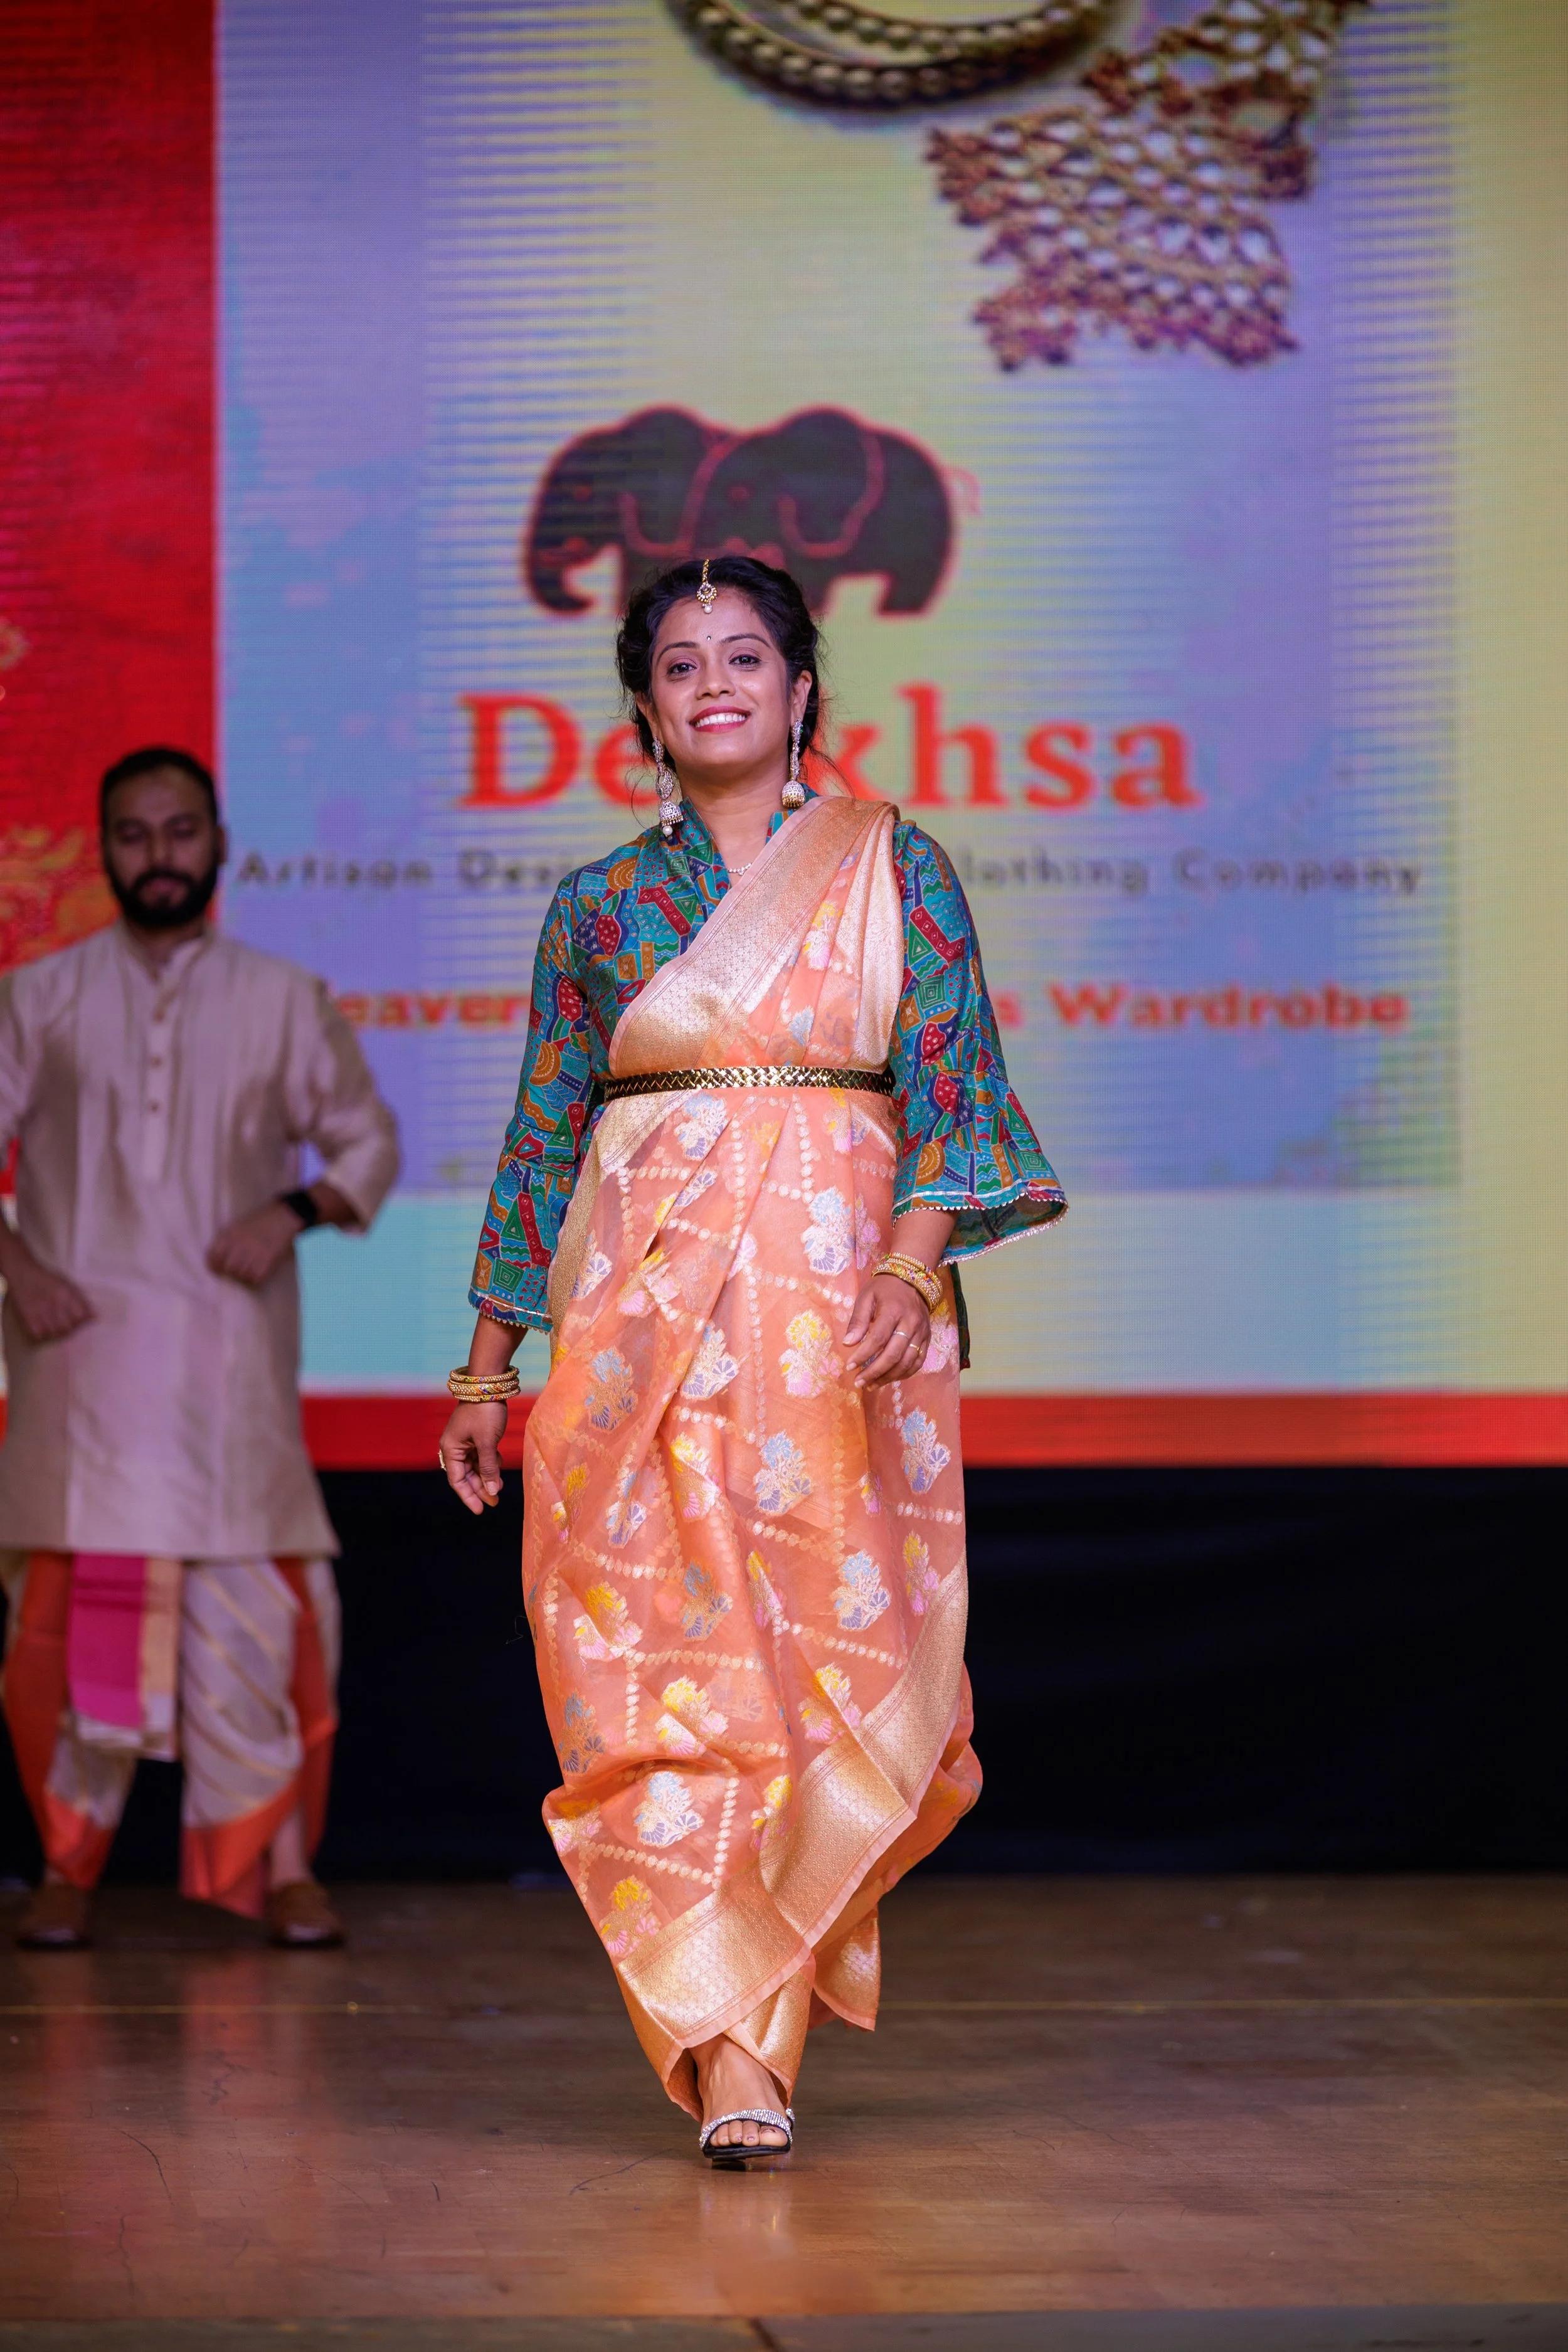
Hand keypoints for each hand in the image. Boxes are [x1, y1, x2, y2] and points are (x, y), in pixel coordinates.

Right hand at [1, 1244, 94, 1343]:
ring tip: (51, 1322)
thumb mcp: (68, 1284)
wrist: (22, 1273)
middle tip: (63, 1321)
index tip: (77, 1319)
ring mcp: (40, 1312)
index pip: (81, 1317)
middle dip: (69, 1327)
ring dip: (56, 1331)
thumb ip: (82, 1300)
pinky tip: (41, 1325)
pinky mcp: (28, 1319)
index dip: (81, 1320)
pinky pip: (39, 1335)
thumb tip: (95, 1317)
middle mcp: (55, 1304)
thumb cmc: (48, 1279)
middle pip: (69, 1327)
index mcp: (66, 1294)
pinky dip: (41, 1334)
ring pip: (55, 1333)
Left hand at [207, 1201, 302, 1287]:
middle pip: (227, 1267)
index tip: (216, 1268)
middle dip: (229, 1271)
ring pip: (241, 1274)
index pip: (213, 1255)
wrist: (285, 1217)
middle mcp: (241, 1243)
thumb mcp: (239, 1224)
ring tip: (248, 1269)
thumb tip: (215, 1258)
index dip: (213, 1265)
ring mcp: (255, 1252)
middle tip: (234, 1270)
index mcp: (231, 1233)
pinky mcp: (268, 1260)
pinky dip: (255, 1278)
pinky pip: (256, 1278)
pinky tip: (257, 1272)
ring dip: (243, 1275)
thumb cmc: (261, 1221)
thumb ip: (226, 1239)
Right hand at [440, 1401, 508, 1513]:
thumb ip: (489, 1468)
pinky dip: (490, 1463)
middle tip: (495, 1503)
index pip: (458, 1480)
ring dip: (487, 1477)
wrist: (489, 1385)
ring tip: (501, 1488)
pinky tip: (499, 1467)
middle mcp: (454, 1446)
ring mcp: (465, 1441)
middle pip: (466, 1475)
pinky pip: (481, 1456)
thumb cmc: (485, 1412)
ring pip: (475, 1466)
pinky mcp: (475, 1435)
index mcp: (450, 1449)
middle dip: (480, 1489)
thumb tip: (492, 1492)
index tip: (481, 1510)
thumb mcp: (487, 1443)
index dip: (469, 1497)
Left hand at [843, 1272, 930, 1387]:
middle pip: (893, 1355)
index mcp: (893, 1311)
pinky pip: (918, 1362)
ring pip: (907, 1362)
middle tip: (858, 1382)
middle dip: (874, 1372)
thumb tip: (848, 1344)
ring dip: (888, 1377)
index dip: (862, 1355)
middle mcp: (910, 1324)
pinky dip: (904, 1374)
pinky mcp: (927, 1338)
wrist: (912, 1279)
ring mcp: (921, 1333)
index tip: (849, 1367)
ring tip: (871, 1385)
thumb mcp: (866, 1297)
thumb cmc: (884, 1289)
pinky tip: (889, 1378)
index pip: (877, 1339)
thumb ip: (857, 1321)